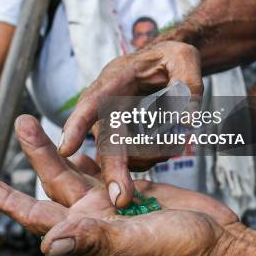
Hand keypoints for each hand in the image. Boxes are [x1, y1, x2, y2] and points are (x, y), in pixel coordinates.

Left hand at [0, 115, 237, 255]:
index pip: (39, 216)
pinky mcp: (134, 185)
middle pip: (55, 180)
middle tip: (21, 120)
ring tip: (38, 122)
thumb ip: (93, 240)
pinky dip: (90, 151)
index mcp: (89, 231)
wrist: (216, 240)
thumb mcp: (134, 244)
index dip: (9, 201)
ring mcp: (114, 200)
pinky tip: (79, 138)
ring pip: (77, 168)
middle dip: (36, 151)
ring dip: (56, 147)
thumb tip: (45, 244)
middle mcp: (95, 216)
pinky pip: (104, 166)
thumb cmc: (179, 248)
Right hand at [59, 40, 202, 206]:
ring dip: (152, 155)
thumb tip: (187, 119)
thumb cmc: (170, 57)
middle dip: (112, 169)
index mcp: (116, 78)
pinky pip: (137, 157)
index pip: (94, 101)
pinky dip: (156, 155)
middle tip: (121, 199)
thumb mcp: (184, 57)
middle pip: (106, 140)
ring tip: (177, 135)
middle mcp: (107, 103)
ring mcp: (113, 122)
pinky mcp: (123, 137)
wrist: (165, 63)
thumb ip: (188, 82)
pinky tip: (171, 140)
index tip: (66, 148)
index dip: (78, 124)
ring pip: (127, 153)